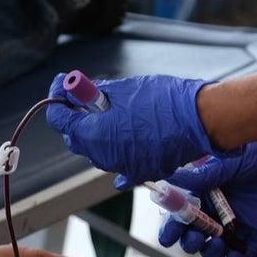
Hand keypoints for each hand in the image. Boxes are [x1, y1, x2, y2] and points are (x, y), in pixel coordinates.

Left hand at [46, 73, 223, 183]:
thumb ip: (97, 94)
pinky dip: (118, 152)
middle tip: (82, 98)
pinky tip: (122, 142)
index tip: (61, 84)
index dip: (57, 98)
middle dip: (75, 118)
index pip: (60, 119)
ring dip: (96, 135)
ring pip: (99, 153)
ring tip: (109, 114)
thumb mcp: (124, 88)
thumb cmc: (163, 100)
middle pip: (77, 139)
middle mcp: (104, 156)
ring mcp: (123, 167)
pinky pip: (121, 166)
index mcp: (94, 134)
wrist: (200, 120)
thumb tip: (80, 92)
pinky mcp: (142, 171)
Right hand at [157, 131, 256, 256]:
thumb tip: (172, 179)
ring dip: (210, 253)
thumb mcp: (230, 162)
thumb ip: (204, 176)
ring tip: (218, 242)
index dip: (172, 228)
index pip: (180, 216)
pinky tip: (236, 256)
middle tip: (196, 236)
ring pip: (215, 251)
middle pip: (194, 237)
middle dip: (190, 242)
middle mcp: (218, 211)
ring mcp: (238, 224)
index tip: (170, 234)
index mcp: (206, 192)